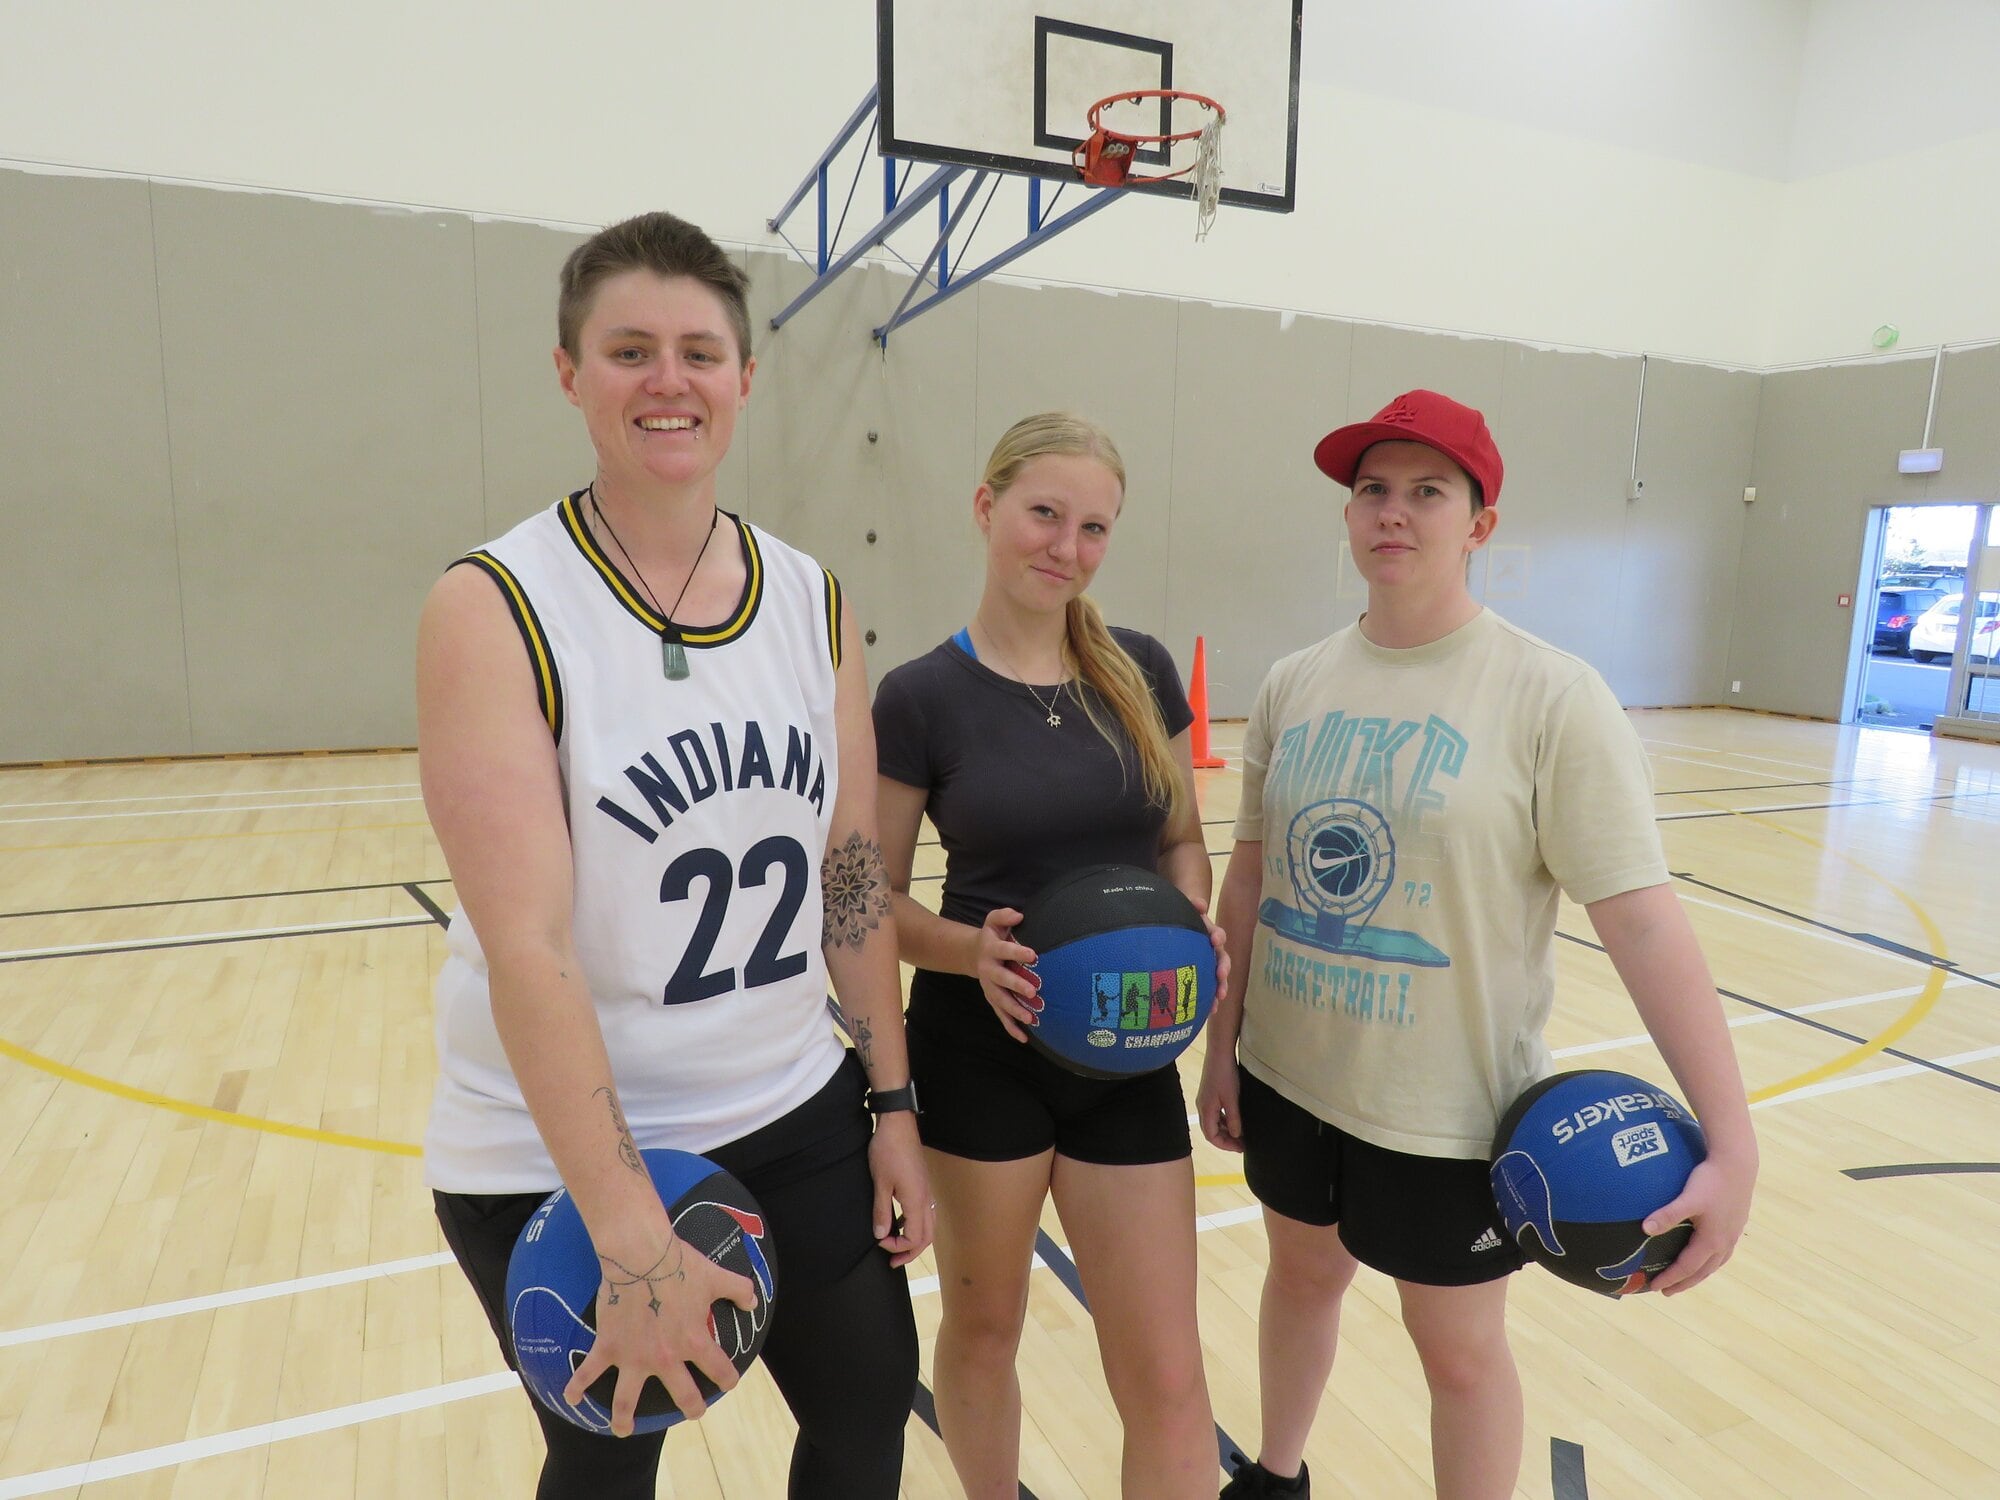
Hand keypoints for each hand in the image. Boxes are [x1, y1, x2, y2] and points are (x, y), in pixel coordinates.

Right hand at [563, 1225, 758, 1435]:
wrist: (641, 1255)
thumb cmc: (680, 1265)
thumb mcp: (716, 1276)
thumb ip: (739, 1289)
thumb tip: (753, 1301)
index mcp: (694, 1341)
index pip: (719, 1368)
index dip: (728, 1378)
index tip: (729, 1383)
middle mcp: (665, 1357)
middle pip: (682, 1395)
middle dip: (691, 1408)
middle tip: (694, 1413)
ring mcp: (633, 1357)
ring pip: (627, 1399)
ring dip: (624, 1418)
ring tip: (624, 1430)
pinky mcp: (608, 1347)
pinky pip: (588, 1372)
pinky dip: (576, 1387)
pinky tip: (571, 1399)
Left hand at [868, 1111, 933, 1266]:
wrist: (898, 1124)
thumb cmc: (888, 1151)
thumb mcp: (880, 1183)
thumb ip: (882, 1211)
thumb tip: (881, 1235)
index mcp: (916, 1201)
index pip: (914, 1238)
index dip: (896, 1246)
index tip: (879, 1241)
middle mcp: (926, 1200)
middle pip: (926, 1237)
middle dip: (910, 1252)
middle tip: (893, 1262)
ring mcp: (926, 1192)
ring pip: (928, 1226)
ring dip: (914, 1240)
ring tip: (897, 1247)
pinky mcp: (923, 1185)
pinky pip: (924, 1213)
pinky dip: (914, 1225)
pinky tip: (899, 1222)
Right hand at [973, 906, 1041, 1042]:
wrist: (972, 954)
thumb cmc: (992, 936)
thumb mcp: (993, 921)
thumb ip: (1004, 915)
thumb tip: (1019, 914)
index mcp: (991, 950)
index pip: (1005, 950)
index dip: (1018, 953)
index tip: (1033, 954)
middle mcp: (988, 970)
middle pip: (1001, 980)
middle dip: (1016, 985)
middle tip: (1033, 992)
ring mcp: (990, 988)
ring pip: (1001, 1001)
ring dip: (1014, 1011)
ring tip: (1030, 1018)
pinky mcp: (993, 1000)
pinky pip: (1001, 1016)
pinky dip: (1011, 1027)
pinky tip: (1024, 1038)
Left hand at [1191, 897, 1229, 1002]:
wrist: (1176, 928)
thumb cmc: (1183, 919)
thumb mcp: (1186, 910)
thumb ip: (1192, 905)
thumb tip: (1201, 903)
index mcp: (1209, 934)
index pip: (1217, 935)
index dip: (1218, 936)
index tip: (1215, 940)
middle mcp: (1212, 950)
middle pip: (1222, 959)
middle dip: (1223, 967)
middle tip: (1221, 975)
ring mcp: (1208, 964)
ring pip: (1218, 977)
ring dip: (1220, 986)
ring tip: (1219, 998)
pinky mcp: (1202, 977)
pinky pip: (1208, 989)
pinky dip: (1210, 1000)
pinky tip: (1209, 1011)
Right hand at [1196, 1044, 1244, 1153]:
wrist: (1219, 1053)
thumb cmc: (1225, 1074)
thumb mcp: (1232, 1099)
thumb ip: (1233, 1119)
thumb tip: (1237, 1135)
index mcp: (1206, 1110)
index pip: (1211, 1136)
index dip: (1225, 1145)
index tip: (1240, 1148)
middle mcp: (1202, 1107)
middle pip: (1211, 1131)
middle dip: (1226, 1140)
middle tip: (1242, 1144)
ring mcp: (1205, 1100)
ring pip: (1213, 1123)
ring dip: (1225, 1131)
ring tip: (1241, 1134)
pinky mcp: (1209, 1095)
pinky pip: (1215, 1114)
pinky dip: (1224, 1121)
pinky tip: (1235, 1120)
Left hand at [1641, 1143, 1755, 1295]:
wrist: (1738, 1164)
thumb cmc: (1710, 1180)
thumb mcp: (1687, 1198)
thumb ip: (1667, 1214)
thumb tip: (1645, 1229)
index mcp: (1712, 1240)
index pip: (1687, 1268)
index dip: (1670, 1279)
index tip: (1653, 1287)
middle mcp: (1725, 1242)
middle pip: (1702, 1271)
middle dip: (1683, 1282)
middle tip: (1666, 1291)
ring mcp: (1733, 1234)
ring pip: (1715, 1263)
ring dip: (1698, 1274)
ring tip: (1685, 1278)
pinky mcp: (1736, 1224)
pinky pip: (1722, 1252)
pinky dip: (1710, 1261)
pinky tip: (1705, 1254)